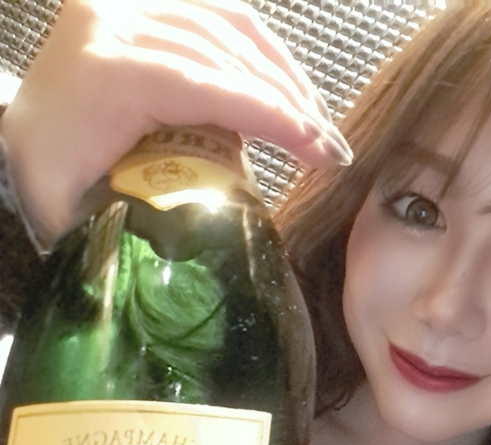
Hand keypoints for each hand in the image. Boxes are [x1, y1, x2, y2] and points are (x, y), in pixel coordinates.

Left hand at [0, 0, 351, 244]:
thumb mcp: (81, 214)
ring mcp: (133, 7)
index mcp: (105, 73)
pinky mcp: (148, 8)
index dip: (271, 116)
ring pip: (231, 27)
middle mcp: (118, 23)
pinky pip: (220, 16)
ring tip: (320, 126)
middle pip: (228, 53)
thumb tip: (215, 247)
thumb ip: (141, 230)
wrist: (18, 135)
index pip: (207, 85)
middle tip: (330, 150)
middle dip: (290, 102)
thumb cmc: (46, 175)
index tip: (317, 153)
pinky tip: (290, 87)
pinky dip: (263, 52)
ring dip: (286, 76)